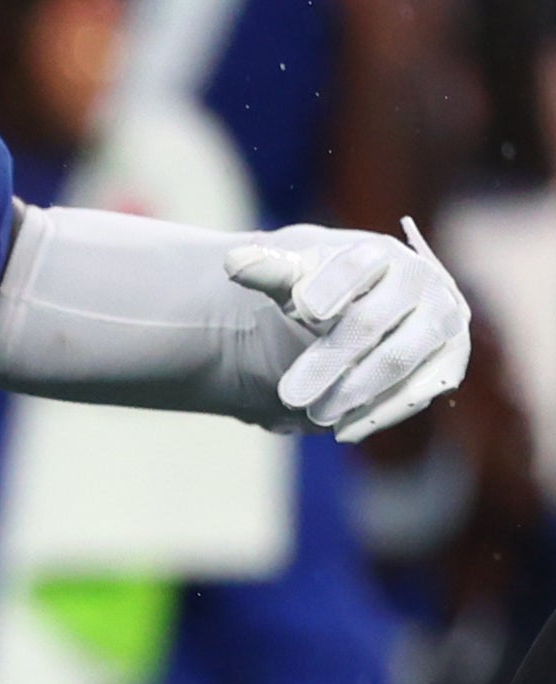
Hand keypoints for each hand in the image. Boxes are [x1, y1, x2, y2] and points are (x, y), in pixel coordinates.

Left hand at [226, 218, 470, 443]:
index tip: (304, 309)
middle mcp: (421, 283)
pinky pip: (420, 390)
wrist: (375, 312)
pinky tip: (345, 430)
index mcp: (381, 254)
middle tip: (290, 395)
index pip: (357, 266)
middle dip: (329, 359)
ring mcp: (442, 322)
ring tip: (315, 416)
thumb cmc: (328, 293)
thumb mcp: (298, 280)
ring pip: (399, 359)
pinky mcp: (449, 360)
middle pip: (371, 321)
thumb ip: (271, 271)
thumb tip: (234, 261)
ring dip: (355, 390)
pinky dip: (381, 412)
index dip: (332, 286)